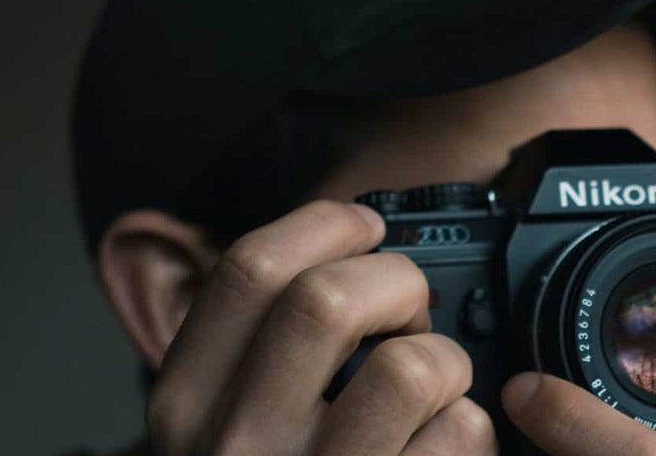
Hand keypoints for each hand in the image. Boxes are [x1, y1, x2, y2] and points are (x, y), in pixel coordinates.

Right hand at [146, 201, 495, 455]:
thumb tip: (337, 252)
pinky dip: (470, 432)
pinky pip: (461, 435)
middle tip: (407, 312)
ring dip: (445, 361)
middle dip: (394, 283)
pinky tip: (440, 452)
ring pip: (412, 365)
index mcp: (185, 403)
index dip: (324, 225)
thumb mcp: (218, 425)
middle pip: (328, 300)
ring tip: (434, 391)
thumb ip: (254, 351)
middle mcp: (238, 446)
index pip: (246, 269)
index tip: (364, 223)